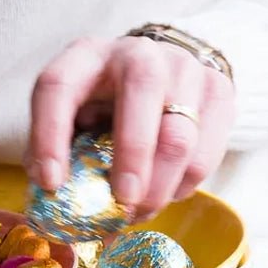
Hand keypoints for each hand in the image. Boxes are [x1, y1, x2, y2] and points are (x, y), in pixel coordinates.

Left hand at [26, 36, 234, 215]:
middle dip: (131, 158)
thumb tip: (49, 196)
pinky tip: (164, 194)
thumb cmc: (101, 103)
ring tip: (136, 214)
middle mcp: (136, 53)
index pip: (58, 87)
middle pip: (141, 93)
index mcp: (84, 57)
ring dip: (158, 187)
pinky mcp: (218, 91)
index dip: (49, 136)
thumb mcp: (69, 116)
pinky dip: (183, 186)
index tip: (50, 182)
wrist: (159, 72)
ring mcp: (184, 68)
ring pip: (180, 133)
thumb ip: (55, 149)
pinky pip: (206, 152)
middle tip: (121, 205)